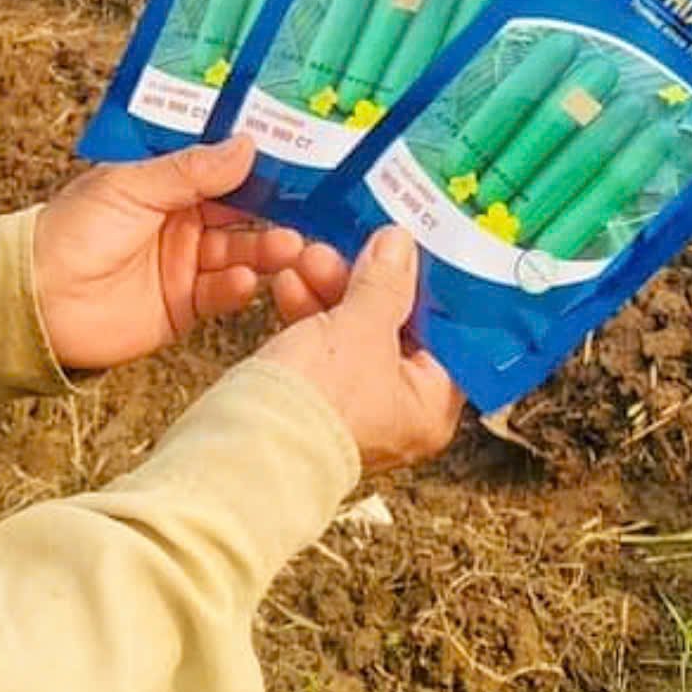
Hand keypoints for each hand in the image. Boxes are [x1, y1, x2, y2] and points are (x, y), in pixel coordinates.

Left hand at [33, 137, 351, 373]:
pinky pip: (224, 293)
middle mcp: (184, 220)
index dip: (262, 166)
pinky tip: (247, 281)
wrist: (37, 301)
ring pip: (242, 252)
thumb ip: (190, 171)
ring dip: (267, 250)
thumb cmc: (71, 231)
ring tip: (290, 247)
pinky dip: (239, 288)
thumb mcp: (130, 188)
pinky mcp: (187, 305)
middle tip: (312, 211)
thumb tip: (247, 143)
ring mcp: (188, 263)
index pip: (226, 169)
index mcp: (168, 183)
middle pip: (245, 213)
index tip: (305, 160)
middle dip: (278, 211)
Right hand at [258, 228, 463, 474]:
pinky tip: (291, 283)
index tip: (415, 251)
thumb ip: (384, 282)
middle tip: (357, 247)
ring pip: (353, 333)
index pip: (445, 333)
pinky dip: (309, 314)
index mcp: (430, 405)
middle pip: (396, 328)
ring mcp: (353, 406)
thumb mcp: (361, 327)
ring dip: (332, 291)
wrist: (245, 444)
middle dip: (367, 282)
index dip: (429, 286)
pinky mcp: (314, 397)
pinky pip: (321, 347)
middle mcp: (397, 411)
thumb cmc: (316, 407)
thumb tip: (399, 248)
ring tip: (311, 259)